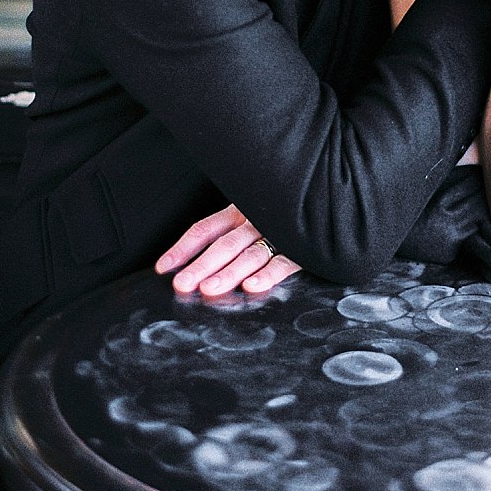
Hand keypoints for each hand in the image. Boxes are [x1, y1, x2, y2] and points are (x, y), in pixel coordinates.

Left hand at [154, 204, 301, 296]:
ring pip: (250, 254)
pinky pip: (285, 262)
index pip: (205, 229)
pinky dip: (268, 275)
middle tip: (183, 285)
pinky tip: (252, 287)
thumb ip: (231, 231)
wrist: (327, 200)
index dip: (183, 248)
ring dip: (229, 273)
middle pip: (225, 244)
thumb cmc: (286, 211)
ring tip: (210, 289)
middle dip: (201, 266)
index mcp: (241, 211)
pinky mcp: (302, 248)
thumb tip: (198, 263)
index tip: (163, 267)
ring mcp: (279, 233)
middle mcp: (257, 220)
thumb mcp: (254, 212)